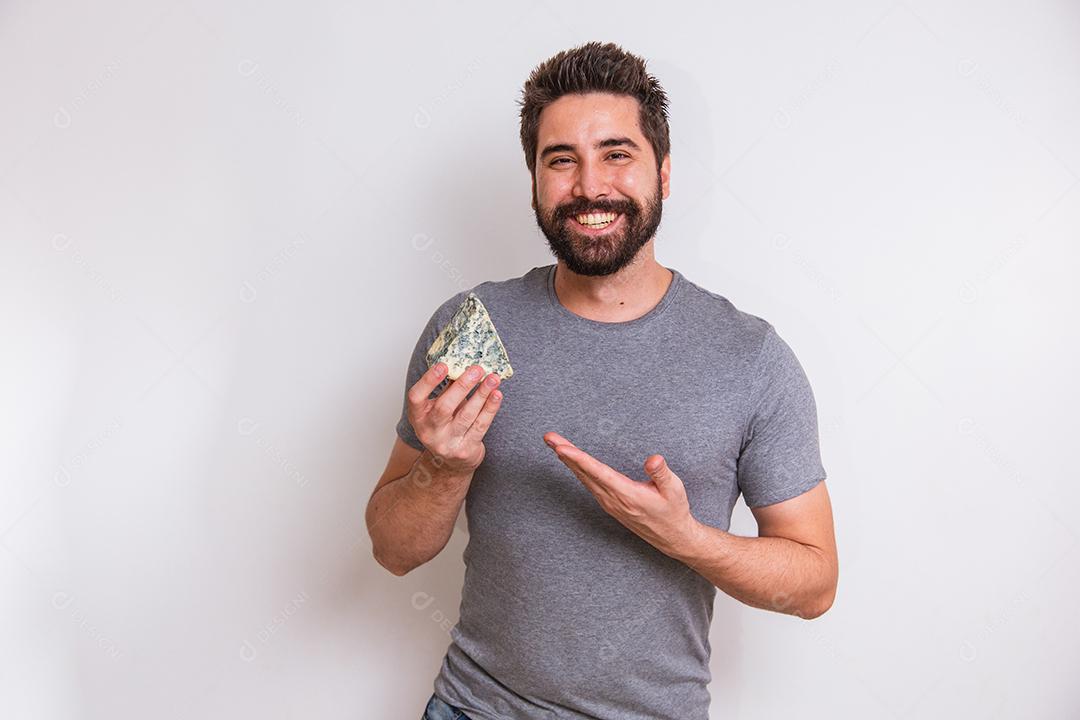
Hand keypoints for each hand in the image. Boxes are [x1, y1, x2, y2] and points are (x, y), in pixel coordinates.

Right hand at [408, 362, 502, 473]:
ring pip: (466, 416)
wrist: (451, 461)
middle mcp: (429, 431)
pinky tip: (497, 395)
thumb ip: (447, 389)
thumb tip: (464, 363)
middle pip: (444, 407)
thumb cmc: (445, 425)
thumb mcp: (438, 407)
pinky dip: (490, 408)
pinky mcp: (465, 450)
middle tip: (477, 369)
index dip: (428, 381)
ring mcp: (447, 443)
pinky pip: (480, 426)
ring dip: (481, 394)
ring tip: (493, 379)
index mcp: (418, 416)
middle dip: (463, 386)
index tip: (444, 365)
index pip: (416, 397)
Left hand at [543, 431, 700, 553]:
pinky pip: (588, 484)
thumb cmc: (674, 511)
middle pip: (584, 473)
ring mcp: (609, 504)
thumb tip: (653, 459)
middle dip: (565, 453)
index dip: (578, 459)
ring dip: (568, 460)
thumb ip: (662, 473)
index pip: (597, 473)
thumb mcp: (675, 490)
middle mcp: (613, 500)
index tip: (561, 449)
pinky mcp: (609, 504)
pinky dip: (577, 470)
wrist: (672, 537)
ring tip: (554, 443)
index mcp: (627, 494)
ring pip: (583, 478)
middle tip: (549, 437)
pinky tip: (571, 462)